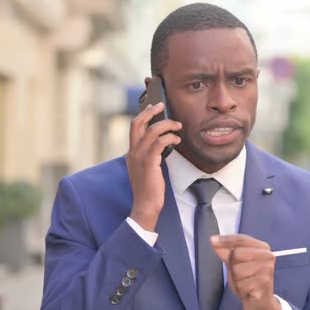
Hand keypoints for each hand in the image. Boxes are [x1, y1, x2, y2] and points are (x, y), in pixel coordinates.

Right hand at [127, 103, 181, 231]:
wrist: (146, 204)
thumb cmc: (149, 188)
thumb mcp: (147, 167)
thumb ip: (150, 155)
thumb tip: (163, 142)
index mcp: (131, 152)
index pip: (134, 127)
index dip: (143, 114)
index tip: (153, 107)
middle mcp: (133, 152)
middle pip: (137, 123)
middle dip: (150, 111)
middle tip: (161, 105)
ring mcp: (139, 157)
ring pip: (152, 130)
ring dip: (167, 125)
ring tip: (177, 126)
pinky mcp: (149, 162)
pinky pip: (160, 142)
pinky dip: (170, 138)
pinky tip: (178, 140)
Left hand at [211, 234, 281, 309]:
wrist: (260, 302)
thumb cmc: (248, 280)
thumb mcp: (236, 264)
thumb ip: (226, 252)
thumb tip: (213, 239)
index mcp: (263, 248)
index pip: (241, 239)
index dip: (226, 240)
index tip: (212, 240)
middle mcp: (268, 256)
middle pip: (236, 254)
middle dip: (233, 266)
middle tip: (241, 274)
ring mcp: (267, 270)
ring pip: (237, 270)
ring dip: (236, 280)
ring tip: (245, 283)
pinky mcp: (264, 284)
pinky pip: (241, 284)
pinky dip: (240, 289)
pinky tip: (248, 291)